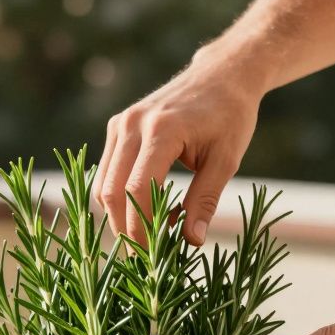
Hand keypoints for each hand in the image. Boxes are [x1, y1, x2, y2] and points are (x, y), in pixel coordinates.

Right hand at [94, 47, 263, 245]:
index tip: (151, 259)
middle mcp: (132, 125)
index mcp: (162, 130)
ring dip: (119, 216)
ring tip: (144, 239)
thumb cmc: (230, 116)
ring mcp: (120, 124)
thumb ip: (204, 200)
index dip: (140, 229)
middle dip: (125, 229)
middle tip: (143, 259)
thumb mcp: (226, 160)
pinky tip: (144, 211)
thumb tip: (191, 241)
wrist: (221, 75)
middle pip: (112, 191)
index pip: (138, 190)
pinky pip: (108, 172)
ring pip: (104, 184)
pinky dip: (120, 197)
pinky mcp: (116, 127)